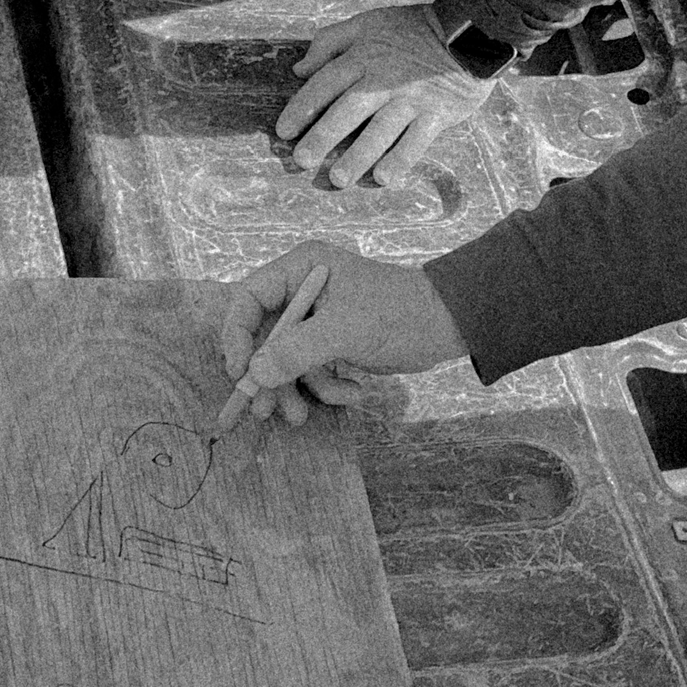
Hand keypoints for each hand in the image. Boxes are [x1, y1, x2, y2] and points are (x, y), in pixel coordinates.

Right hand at [214, 243, 467, 429]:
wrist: (450, 325)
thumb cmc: (399, 313)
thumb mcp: (345, 331)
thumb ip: (297, 350)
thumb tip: (254, 374)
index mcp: (301, 269)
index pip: (249, 298)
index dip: (237, 335)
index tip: (239, 372)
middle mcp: (304, 290)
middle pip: (263, 336)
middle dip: (267, 376)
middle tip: (264, 411)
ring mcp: (318, 319)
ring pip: (286, 361)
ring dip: (295, 391)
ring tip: (300, 418)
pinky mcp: (334, 343)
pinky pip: (313, 371)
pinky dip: (328, 388)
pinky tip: (355, 392)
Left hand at [274, 5, 499, 187]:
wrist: (470, 32)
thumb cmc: (413, 29)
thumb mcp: (368, 22)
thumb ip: (330, 41)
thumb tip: (299, 69)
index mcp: (363, 57)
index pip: (325, 83)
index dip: (302, 108)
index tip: (283, 131)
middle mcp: (384, 80)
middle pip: (348, 111)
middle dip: (322, 138)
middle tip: (302, 161)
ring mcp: (412, 99)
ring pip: (380, 132)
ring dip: (357, 157)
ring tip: (338, 179)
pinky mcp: (437, 113)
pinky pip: (416, 141)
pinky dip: (400, 160)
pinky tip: (383, 178)